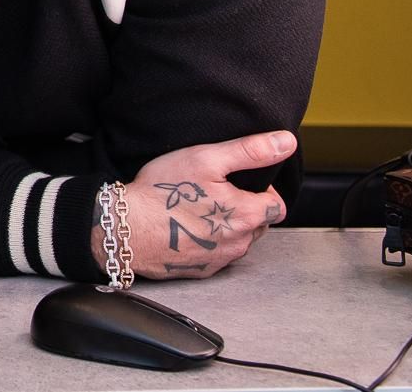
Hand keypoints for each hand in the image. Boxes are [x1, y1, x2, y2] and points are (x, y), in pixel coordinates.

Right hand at [101, 130, 294, 280]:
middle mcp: (240, 242)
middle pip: (259, 224)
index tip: (236, 181)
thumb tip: (285, 142)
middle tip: (214, 192)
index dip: (262, 190)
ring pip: (239, 240)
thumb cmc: (161, 193)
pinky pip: (218, 255)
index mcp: (246, 214)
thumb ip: (249, 151)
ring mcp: (221, 260)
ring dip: (228, 226)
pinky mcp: (203, 271)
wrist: (125, 229)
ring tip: (199, 209)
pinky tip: (187, 228)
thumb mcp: (205, 159)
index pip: (278, 205)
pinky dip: (210, 242)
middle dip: (246, 208)